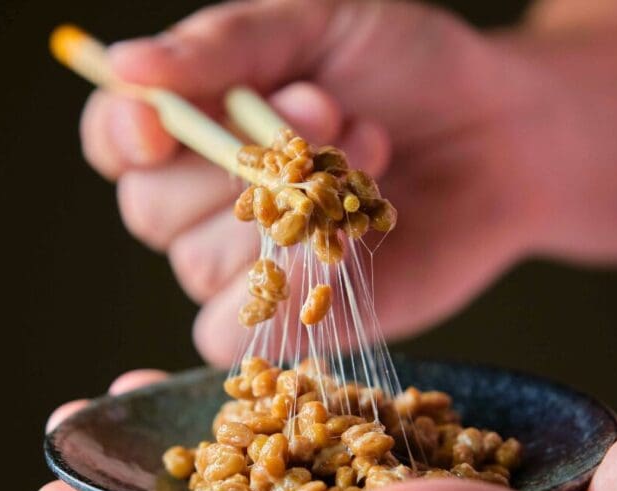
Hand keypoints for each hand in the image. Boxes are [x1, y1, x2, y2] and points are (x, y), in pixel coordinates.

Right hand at [77, 0, 616, 365]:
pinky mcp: (294, 319)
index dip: (122, 135)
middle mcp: (208, 197)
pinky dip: (285, 297)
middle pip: (150, 211)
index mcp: (200, 119)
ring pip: (198, 270)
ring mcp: (249, 263)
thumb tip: (123, 66)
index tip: (157, 125)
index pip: (115, 137)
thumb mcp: (319, 26)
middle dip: (237, 164)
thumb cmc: (408, 68)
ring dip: (283, 217)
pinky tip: (347, 246)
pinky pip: (238, 334)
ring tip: (367, 162)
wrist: (501, 137)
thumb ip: (224, 47)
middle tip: (325, 113)